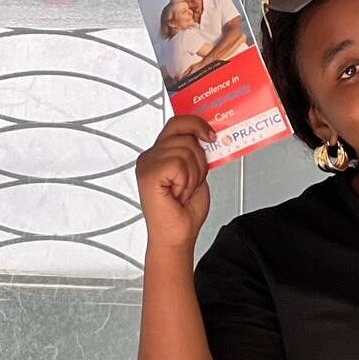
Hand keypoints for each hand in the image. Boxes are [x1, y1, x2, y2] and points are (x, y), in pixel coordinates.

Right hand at [136, 114, 216, 251]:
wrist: (177, 237)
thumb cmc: (184, 213)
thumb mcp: (195, 174)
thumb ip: (195, 153)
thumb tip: (207, 135)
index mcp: (159, 154)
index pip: (177, 123)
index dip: (196, 124)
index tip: (211, 135)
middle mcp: (150, 156)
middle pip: (184, 133)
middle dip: (199, 159)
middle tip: (192, 182)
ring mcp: (147, 164)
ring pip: (185, 149)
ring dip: (193, 174)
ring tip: (183, 191)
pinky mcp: (149, 173)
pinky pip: (178, 163)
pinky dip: (186, 180)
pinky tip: (178, 193)